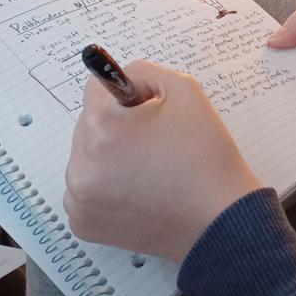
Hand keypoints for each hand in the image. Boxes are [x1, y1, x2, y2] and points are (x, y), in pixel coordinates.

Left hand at [64, 61, 260, 263]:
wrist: (217, 218)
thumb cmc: (204, 152)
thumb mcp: (183, 88)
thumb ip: (142, 72)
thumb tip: (116, 80)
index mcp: (100, 128)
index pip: (97, 90)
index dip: (129, 96)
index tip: (151, 113)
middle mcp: (80, 165)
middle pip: (89, 124)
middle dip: (117, 126)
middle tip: (156, 142)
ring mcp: (78, 200)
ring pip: (87, 156)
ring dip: (109, 155)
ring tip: (150, 168)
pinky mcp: (83, 224)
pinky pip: (86, 188)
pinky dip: (107, 185)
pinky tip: (139, 190)